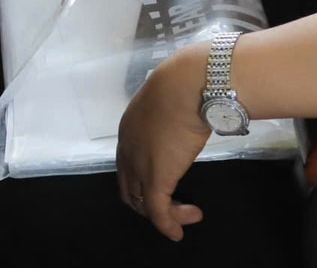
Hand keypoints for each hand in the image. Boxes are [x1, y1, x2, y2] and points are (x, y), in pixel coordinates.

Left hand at [116, 46, 210, 239]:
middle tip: (173, 206)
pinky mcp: (156, 177)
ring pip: (142, 202)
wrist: (187, 84)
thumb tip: (187, 114)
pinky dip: (167, 224)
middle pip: (129, 187)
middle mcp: (127, 149)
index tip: (167, 183)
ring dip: (164, 214)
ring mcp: (139, 164)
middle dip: (148, 202)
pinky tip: (178, 231)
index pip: (128, 164)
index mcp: (128, 129)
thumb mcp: (168, 101)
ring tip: (188, 215)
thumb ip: (170, 115)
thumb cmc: (184, 86)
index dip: (143, 179)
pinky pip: (157, 211)